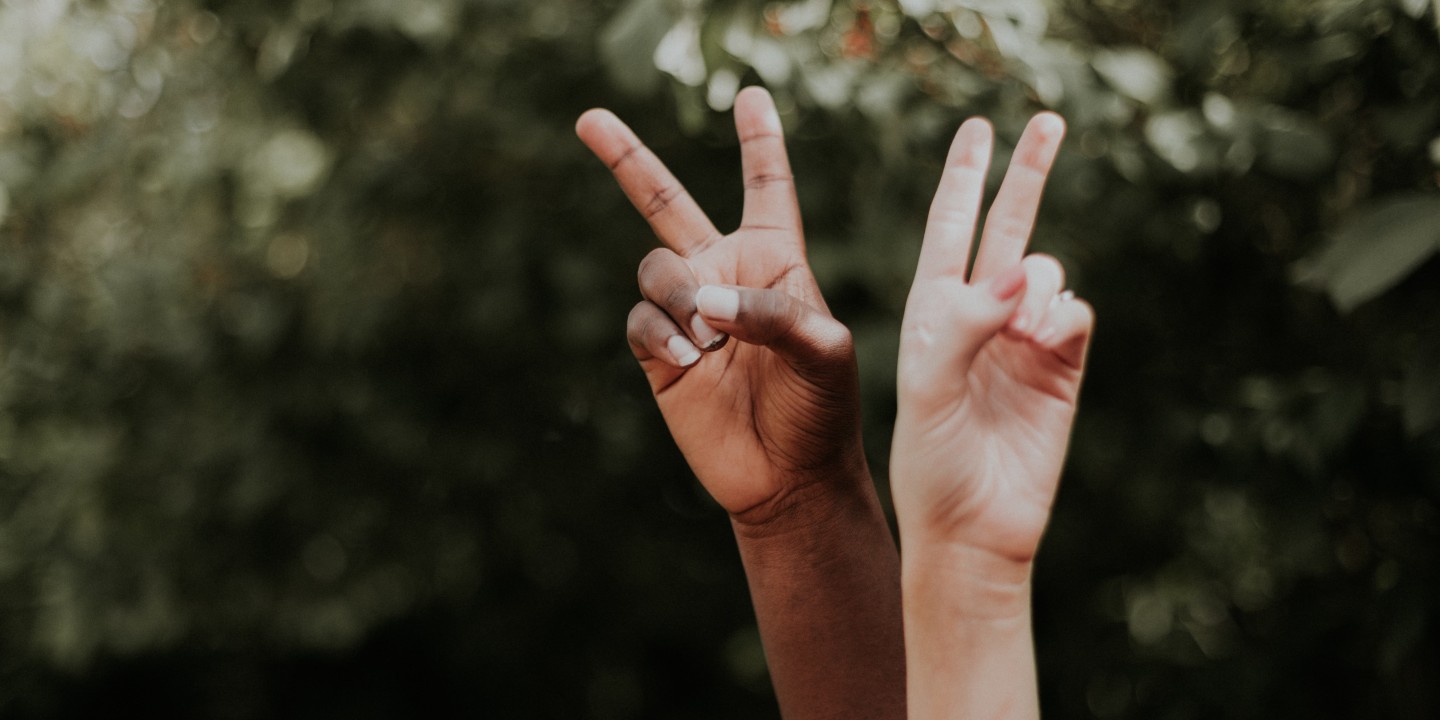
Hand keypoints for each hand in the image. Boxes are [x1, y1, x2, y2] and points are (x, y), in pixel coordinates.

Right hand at [576, 87, 864, 525]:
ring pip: (653, 269)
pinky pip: (639, 320)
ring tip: (709, 340)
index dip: (759, 141)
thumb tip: (701, 303)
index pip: (766, 186)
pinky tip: (692, 362)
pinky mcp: (659, 354)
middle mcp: (723, 275)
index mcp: (774, 259)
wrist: (788, 478)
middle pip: (666, 203)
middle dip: (627, 159)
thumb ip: (771, 312)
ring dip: (678, 296)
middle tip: (589, 118)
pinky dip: (663, 336)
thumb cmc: (823, 409)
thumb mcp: (825, 352)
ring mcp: (686, 314)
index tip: (750, 95)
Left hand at [891, 113, 1093, 568]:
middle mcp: (980, 316)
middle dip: (1027, 175)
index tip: (978, 128)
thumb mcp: (927, 388)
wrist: (974, 527)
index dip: (964, 178)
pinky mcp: (1063, 366)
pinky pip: (1076, 313)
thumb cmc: (931, 462)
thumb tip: (1025, 272)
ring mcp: (1024, 339)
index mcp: (932, 312)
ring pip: (1048, 272)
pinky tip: (1046, 341)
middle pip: (1008, 228)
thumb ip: (966, 323)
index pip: (949, 228)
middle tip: (1049, 120)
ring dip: (1038, 284)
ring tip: (1020, 331)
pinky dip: (1064, 316)